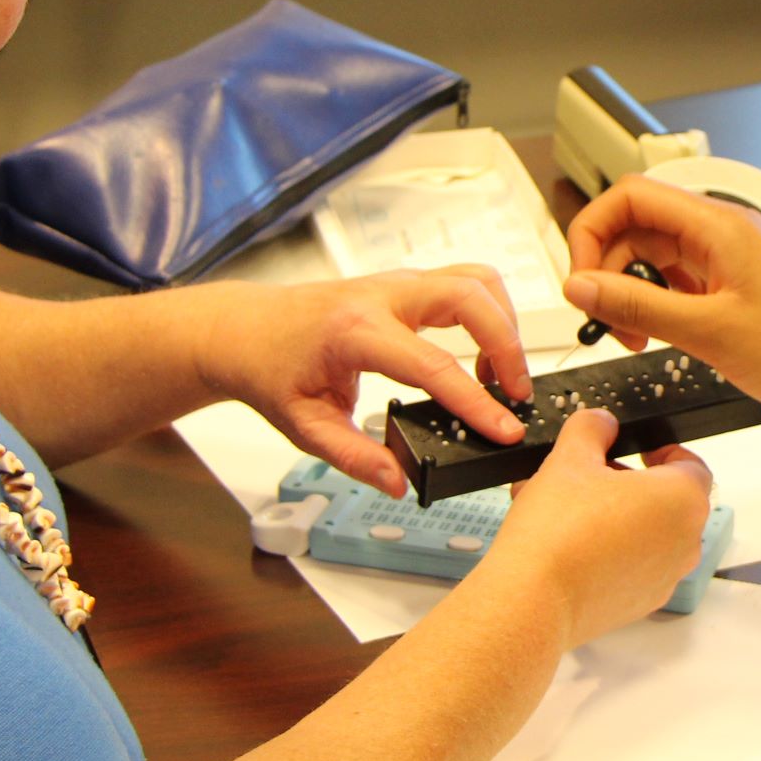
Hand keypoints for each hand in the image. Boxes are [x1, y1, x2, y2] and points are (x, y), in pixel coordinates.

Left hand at [207, 268, 533, 496]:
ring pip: (475, 279)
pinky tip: (479, 354)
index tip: (505, 430)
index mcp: (355, 331)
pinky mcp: (405, 282)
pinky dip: (487, 312)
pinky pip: (464, 281)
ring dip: (503, 322)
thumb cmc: (270, 370)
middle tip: (516, 394)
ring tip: (500, 374)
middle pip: (471, 297)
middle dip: (507, 345)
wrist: (244, 329)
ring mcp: (396, 282)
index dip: (476, 402)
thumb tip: (397, 481)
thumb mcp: (303, 426)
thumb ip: (353, 456)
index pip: (433, 365)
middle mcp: (381, 296)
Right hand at [489, 409, 714, 648]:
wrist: (532, 602)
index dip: (662, 450)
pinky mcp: (640, 604)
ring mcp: (664, 578)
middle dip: (627, 483)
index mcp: (682, 501)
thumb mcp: (569, 459)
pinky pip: (632, 565)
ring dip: (613, 515)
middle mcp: (685, 543)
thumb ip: (592, 428)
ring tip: (564, 508)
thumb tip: (602, 423)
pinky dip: (608, 550)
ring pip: (646, 533)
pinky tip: (565, 542)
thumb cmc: (558, 533)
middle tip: (588, 474)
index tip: (635, 449)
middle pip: (666, 500)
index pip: (690, 464)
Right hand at [564, 176, 760, 437]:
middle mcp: (723, 232)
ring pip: (654, 255)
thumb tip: (582, 286)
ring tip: (632, 335)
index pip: (630, 197)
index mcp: (719, 225)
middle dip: (607, 268)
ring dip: (629, 291)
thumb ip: (637, 304)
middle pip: (637, 225)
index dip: (592, 231)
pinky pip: (677, 280)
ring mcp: (729, 259)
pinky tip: (656, 336)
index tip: (581, 280)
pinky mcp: (733, 286)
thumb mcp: (707, 332)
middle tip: (604, 318)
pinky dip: (655, 305)